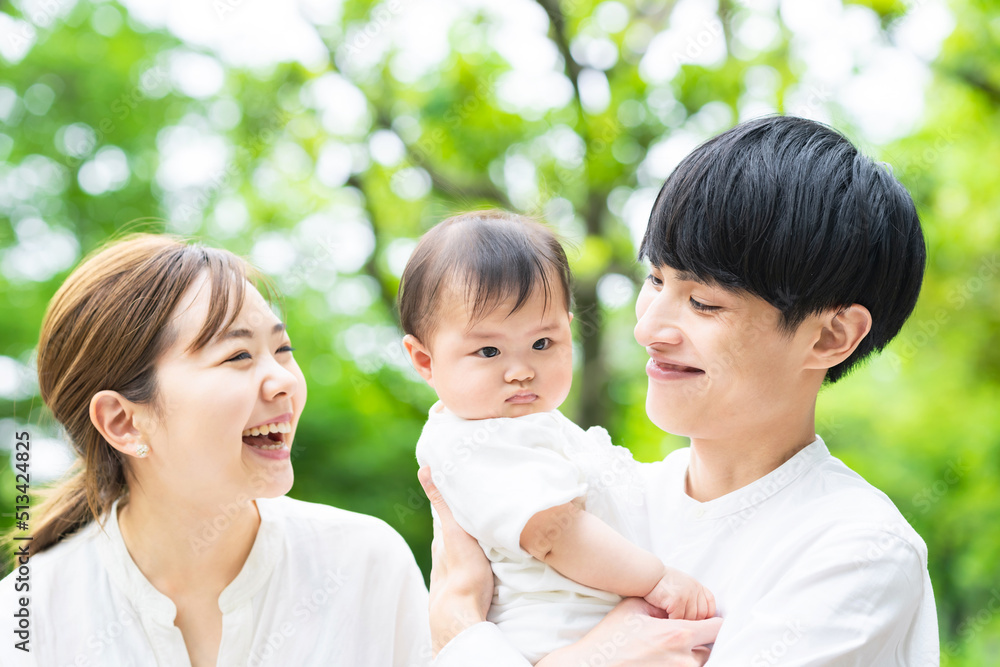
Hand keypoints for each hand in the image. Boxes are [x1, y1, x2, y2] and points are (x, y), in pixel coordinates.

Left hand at [418, 466, 493, 654]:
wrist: (460, 616)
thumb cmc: (461, 572)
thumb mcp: (454, 530)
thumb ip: (442, 502)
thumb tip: (424, 468)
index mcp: (441, 540)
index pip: (443, 514)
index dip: (450, 502)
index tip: (456, 487)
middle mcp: (442, 556)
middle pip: (451, 533)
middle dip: (460, 521)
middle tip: (474, 507)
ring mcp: (451, 574)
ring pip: (459, 552)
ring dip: (469, 542)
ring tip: (482, 531)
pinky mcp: (462, 589)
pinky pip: (468, 568)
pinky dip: (473, 559)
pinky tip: (482, 561)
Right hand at [537, 597, 721, 666]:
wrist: (593, 665)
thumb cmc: (611, 637)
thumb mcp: (635, 608)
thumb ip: (663, 605)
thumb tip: (679, 606)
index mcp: (677, 634)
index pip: (716, 628)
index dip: (715, 623)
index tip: (709, 621)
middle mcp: (684, 659)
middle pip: (709, 649)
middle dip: (699, 642)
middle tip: (678, 637)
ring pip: (698, 664)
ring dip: (689, 656)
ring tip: (665, 649)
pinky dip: (678, 664)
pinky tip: (660, 659)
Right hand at [645, 566, 716, 619]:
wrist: (648, 574)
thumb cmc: (661, 583)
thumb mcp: (682, 585)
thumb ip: (692, 597)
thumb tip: (699, 620)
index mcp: (697, 586)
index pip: (710, 607)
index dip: (704, 617)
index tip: (695, 622)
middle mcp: (694, 589)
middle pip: (701, 615)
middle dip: (691, 622)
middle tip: (680, 624)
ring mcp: (687, 594)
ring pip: (690, 618)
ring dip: (680, 623)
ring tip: (671, 623)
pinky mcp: (677, 599)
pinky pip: (678, 618)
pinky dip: (672, 622)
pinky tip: (665, 619)